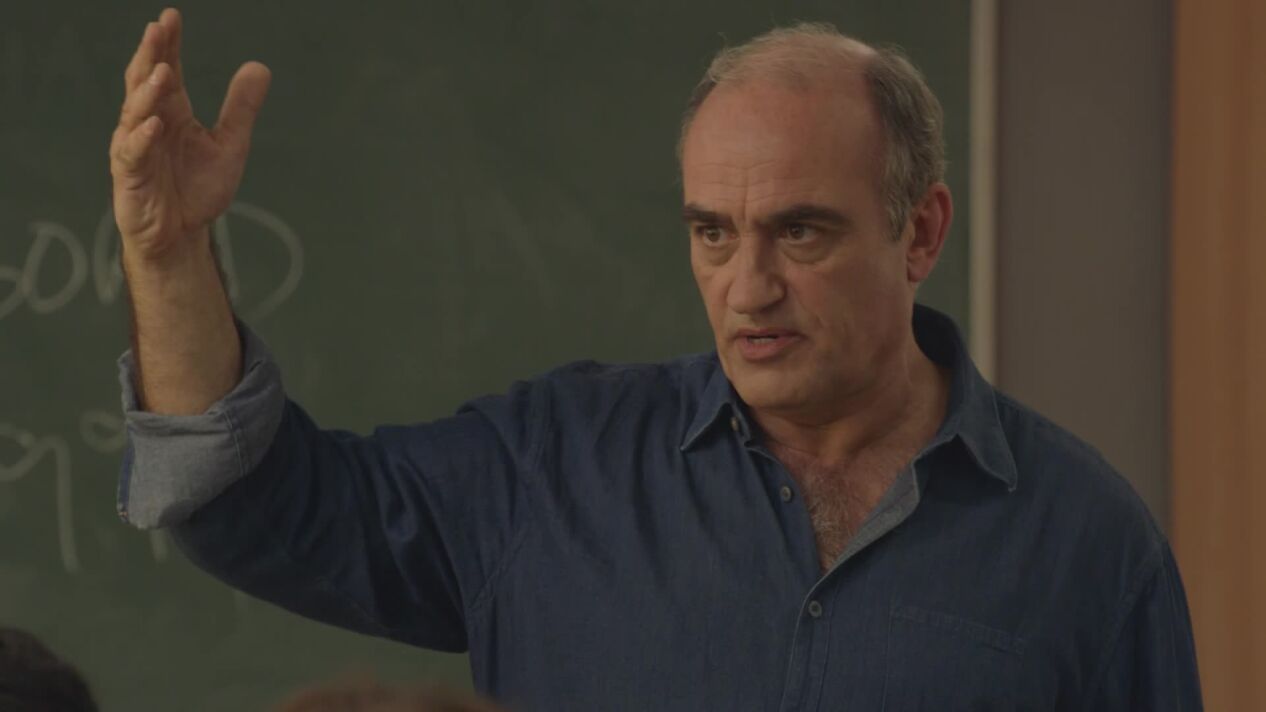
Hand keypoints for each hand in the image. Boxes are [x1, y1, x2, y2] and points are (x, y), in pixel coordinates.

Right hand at [109, 8, 271, 262]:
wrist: (181, 234)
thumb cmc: (198, 188)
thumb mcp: (230, 145)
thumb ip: (241, 108)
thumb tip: (259, 66)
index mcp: (172, 111)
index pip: (166, 69)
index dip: (168, 44)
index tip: (171, 17)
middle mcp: (149, 123)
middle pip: (144, 82)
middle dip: (150, 55)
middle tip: (158, 29)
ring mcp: (135, 148)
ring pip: (135, 113)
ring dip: (148, 93)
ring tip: (162, 72)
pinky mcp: (129, 177)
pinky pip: (132, 154)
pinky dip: (142, 139)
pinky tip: (153, 124)